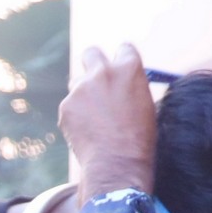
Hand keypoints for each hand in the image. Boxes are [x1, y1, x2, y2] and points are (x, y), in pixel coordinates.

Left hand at [58, 45, 157, 199]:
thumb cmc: (139, 139)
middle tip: (95, 78)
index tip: (120, 69)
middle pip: (92, 54)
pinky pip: (70, 107)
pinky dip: (75, 117)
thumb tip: (122, 83)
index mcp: (129, 68)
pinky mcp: (66, 105)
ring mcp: (82, 88)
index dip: (122, 60)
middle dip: (93, 63)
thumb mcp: (145, 105)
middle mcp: (104, 72)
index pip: (124, 49)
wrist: (117, 164)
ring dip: (83, 94)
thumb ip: (131, 87)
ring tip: (96, 120)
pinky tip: (86, 133)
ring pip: (78, 83)